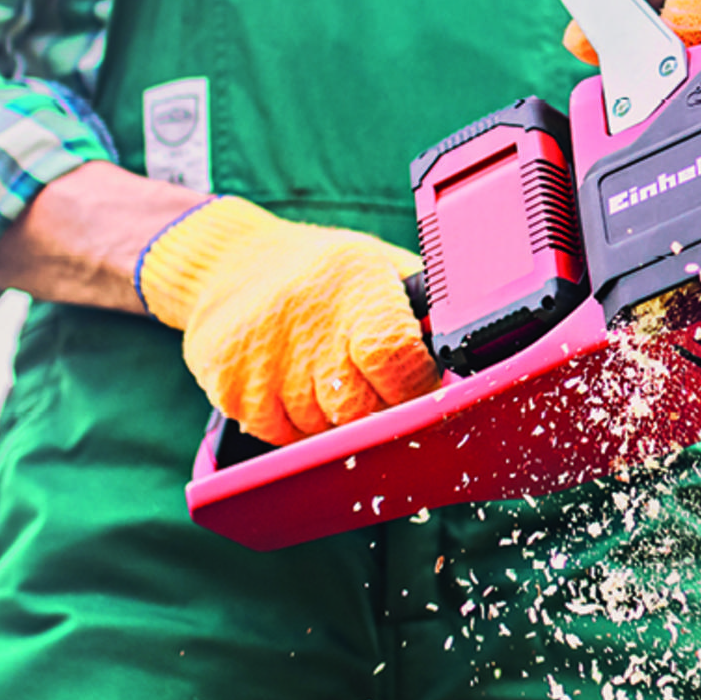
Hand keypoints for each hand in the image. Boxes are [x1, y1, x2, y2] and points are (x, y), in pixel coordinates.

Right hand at [135, 197, 439, 445]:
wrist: (230, 262)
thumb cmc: (324, 272)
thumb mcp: (378, 267)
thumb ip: (424, 309)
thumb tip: (470, 357)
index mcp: (355, 289)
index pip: (396, 360)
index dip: (414, 385)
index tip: (417, 383)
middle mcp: (306, 327)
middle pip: (360, 410)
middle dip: (378, 408)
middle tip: (372, 383)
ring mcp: (263, 364)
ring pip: (322, 431)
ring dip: (334, 416)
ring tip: (323, 370)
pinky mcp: (232, 392)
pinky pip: (283, 437)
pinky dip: (296, 422)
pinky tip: (291, 381)